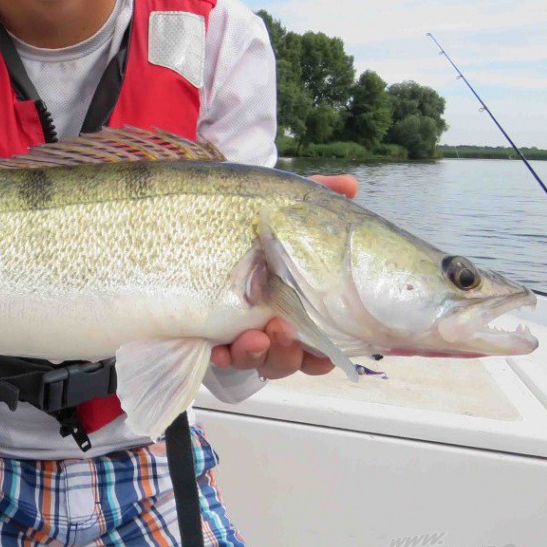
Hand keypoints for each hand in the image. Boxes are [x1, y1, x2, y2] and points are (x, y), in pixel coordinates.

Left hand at [207, 174, 355, 379]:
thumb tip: (349, 185)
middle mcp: (272, 326)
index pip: (320, 343)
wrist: (197, 226)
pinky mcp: (212, 334)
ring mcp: (242, 333)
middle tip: (281, 329)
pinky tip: (218, 349)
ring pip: (257, 361)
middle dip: (288, 351)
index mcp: (298, 307)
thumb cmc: (250, 223)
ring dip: (256, 355)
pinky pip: (220, 357)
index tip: (324, 351)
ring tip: (252, 338)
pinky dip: (223, 356)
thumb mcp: (280, 208)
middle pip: (289, 358)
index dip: (324, 353)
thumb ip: (314, 199)